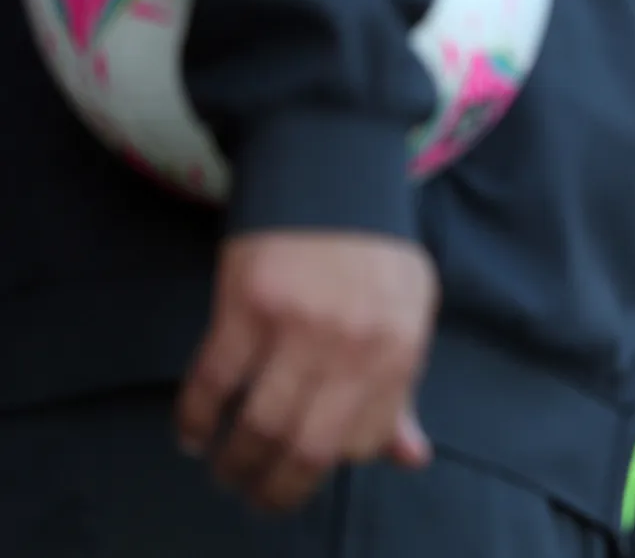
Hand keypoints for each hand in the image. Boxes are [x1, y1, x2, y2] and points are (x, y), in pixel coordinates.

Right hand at [177, 231, 438, 510]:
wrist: (332, 171)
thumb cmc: (374, 253)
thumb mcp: (409, 314)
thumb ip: (403, 388)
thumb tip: (411, 457)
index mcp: (399, 349)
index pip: (362, 441)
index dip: (331, 461)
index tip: (309, 465)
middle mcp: (352, 344)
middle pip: (308, 446)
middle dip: (276, 487)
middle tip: (255, 496)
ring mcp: (298, 325)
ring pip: (257, 424)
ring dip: (233, 461)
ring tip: (224, 470)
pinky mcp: (246, 304)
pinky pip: (212, 382)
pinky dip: (194, 419)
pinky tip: (191, 434)